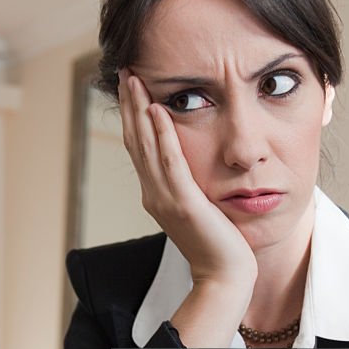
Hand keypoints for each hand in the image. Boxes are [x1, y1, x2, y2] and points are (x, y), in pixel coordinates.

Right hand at [118, 70, 256, 293]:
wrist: (224, 277)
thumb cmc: (219, 245)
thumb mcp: (198, 208)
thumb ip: (188, 185)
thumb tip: (188, 163)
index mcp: (156, 194)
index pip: (140, 146)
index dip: (132, 114)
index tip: (131, 85)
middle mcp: (154, 193)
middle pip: (135, 139)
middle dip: (129, 103)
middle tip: (125, 71)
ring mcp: (165, 199)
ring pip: (147, 145)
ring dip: (140, 109)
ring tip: (136, 80)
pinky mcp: (184, 203)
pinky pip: (170, 162)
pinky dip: (163, 134)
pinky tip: (160, 110)